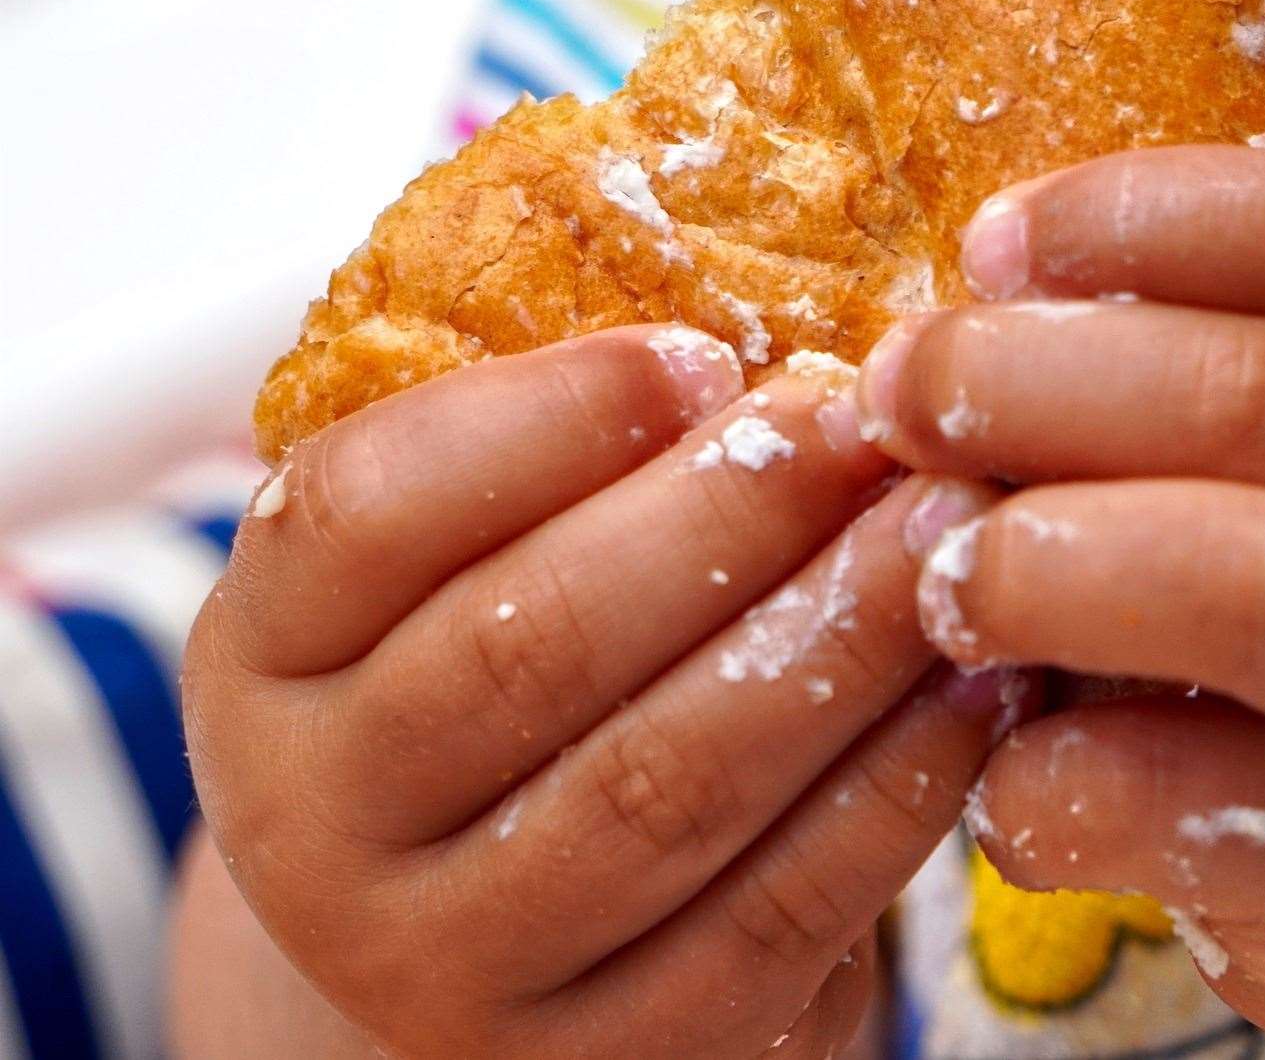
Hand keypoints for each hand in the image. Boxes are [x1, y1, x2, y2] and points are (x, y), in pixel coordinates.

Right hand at [184, 328, 1018, 1057]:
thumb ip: (552, 458)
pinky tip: (971, 685)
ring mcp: (445, 971)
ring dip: (834, 639)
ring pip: (661, 784)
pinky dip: (892, 790)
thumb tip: (760, 328)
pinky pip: (769, 917)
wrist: (489, 930)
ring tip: (944, 531)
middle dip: (729, 516)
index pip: (365, 511)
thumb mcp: (465, 562)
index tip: (705, 355)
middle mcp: (312, 830)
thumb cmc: (506, 676)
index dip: (545, 417)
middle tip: (866, 424)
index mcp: (259, 656)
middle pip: (529, 643)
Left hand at [854, 146, 1264, 1056]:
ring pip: (1258, 580)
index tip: (991, 245)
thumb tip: (962, 344)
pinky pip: (1192, 797)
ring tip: (941, 582)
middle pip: (1263, 393)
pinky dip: (1053, 779)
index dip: (1144, 216)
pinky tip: (1007, 778)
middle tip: (901, 399)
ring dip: (1044, 566)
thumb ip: (1243, 388)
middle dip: (1032, 381)